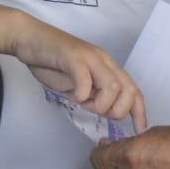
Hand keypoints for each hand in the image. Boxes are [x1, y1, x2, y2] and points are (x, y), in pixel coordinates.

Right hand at [10, 13, 146, 131]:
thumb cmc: (52, 62)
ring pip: (113, 87)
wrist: (30, 38)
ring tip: (83, 103)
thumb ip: (94, 93)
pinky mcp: (73, 57)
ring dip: (100, 104)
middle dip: (116, 111)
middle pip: (129, 90)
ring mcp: (89, 57)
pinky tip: (72, 97)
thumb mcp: (79, 82)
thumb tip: (105, 109)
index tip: (139, 130)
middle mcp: (104, 61)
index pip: (134, 90)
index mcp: (108, 67)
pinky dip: (81, 94)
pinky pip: (85, 79)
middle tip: (97, 112)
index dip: (139, 112)